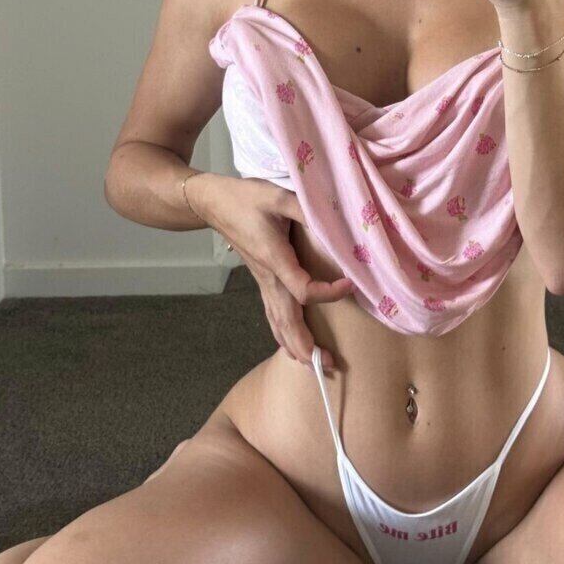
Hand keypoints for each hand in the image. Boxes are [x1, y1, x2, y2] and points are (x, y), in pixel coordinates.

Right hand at [190, 173, 351, 370]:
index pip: (303, 290)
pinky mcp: (261, 280)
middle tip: (330, 365)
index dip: (328, 293)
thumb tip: (334, 218)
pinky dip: (282, 335)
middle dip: (307, 346)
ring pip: (278, 323)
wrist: (213, 203)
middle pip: (287, 321)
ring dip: (295, 347)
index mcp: (275, 258)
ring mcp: (263, 282)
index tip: (350, 285)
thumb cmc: (246, 198)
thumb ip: (305, 208)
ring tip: (314, 366)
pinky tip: (290, 348)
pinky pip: (272, 315)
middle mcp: (268, 277)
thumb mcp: (278, 196)